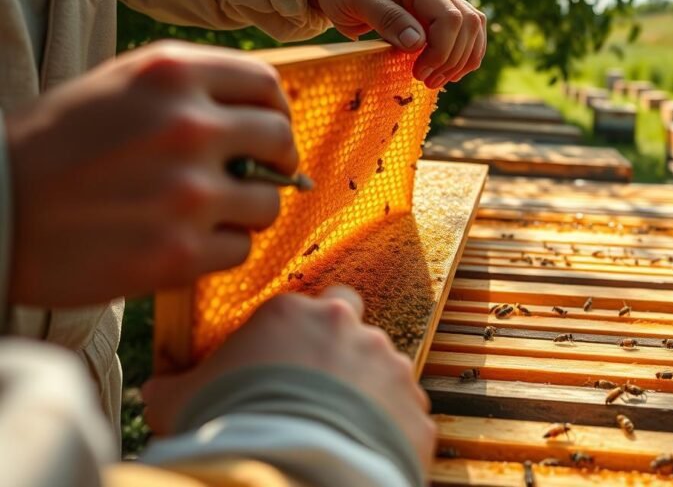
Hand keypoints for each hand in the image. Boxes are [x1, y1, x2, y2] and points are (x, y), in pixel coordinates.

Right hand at [4, 41, 296, 306]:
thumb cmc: (52, 147)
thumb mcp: (117, 87)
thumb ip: (190, 89)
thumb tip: (262, 113)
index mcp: (171, 74)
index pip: (265, 85)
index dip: (274, 110)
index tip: (267, 129)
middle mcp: (188, 127)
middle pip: (280, 139)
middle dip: (275, 159)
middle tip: (256, 174)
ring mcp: (187, 193)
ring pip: (268, 202)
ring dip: (247, 209)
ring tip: (208, 212)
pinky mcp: (179, 253)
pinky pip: (241, 249)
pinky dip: (221, 248)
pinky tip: (184, 241)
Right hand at [143, 287, 435, 468]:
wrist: (288, 471)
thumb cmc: (230, 427)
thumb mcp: (182, 401)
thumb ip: (173, 385)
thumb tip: (155, 389)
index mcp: (293, 313)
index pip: (301, 305)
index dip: (291, 336)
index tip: (279, 365)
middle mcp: (349, 328)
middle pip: (351, 320)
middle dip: (339, 344)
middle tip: (317, 386)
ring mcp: (389, 367)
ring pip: (382, 368)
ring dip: (364, 391)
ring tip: (336, 430)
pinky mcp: (414, 410)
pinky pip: (404, 414)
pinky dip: (388, 429)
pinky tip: (359, 451)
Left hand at [308, 0, 485, 88]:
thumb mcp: (356, 0)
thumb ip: (386, 18)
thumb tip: (418, 43)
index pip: (449, 18)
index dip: (440, 51)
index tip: (418, 72)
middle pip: (467, 24)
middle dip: (451, 59)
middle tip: (425, 81)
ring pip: (474, 28)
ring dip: (461, 59)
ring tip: (436, 81)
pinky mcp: (441, 10)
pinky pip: (469, 31)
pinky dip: (464, 54)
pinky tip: (448, 72)